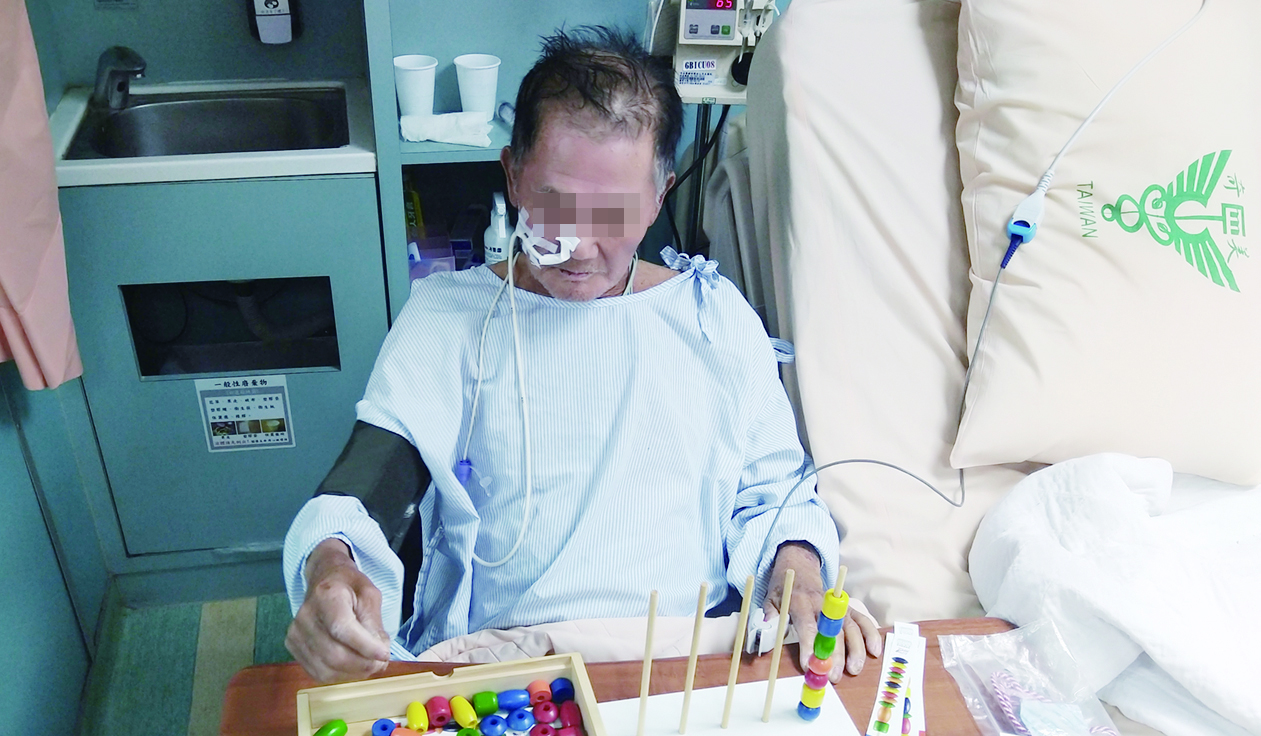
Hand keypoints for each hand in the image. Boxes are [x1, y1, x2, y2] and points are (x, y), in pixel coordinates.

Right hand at [286, 538, 391, 682]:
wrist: (324, 580)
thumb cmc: (350, 587)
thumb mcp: (370, 595)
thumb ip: (375, 624)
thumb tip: (380, 655)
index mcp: (327, 595)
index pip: (342, 628)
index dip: (365, 646)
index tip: (384, 655)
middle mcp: (306, 615)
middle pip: (334, 654)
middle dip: (363, 664)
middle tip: (381, 662)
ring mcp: (296, 633)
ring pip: (327, 669)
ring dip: (354, 673)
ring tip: (369, 663)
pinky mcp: (293, 646)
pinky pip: (318, 673)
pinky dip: (340, 675)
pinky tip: (353, 666)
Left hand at [764, 543, 881, 681]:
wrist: (799, 567)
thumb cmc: (785, 588)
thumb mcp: (771, 599)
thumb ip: (770, 618)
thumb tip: (766, 637)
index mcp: (801, 603)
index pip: (808, 626)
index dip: (809, 646)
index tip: (809, 665)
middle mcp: (823, 604)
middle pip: (833, 631)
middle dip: (835, 655)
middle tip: (833, 676)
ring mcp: (838, 606)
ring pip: (852, 627)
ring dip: (855, 649)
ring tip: (854, 669)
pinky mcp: (848, 608)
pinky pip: (863, 621)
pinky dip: (871, 635)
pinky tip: (875, 651)